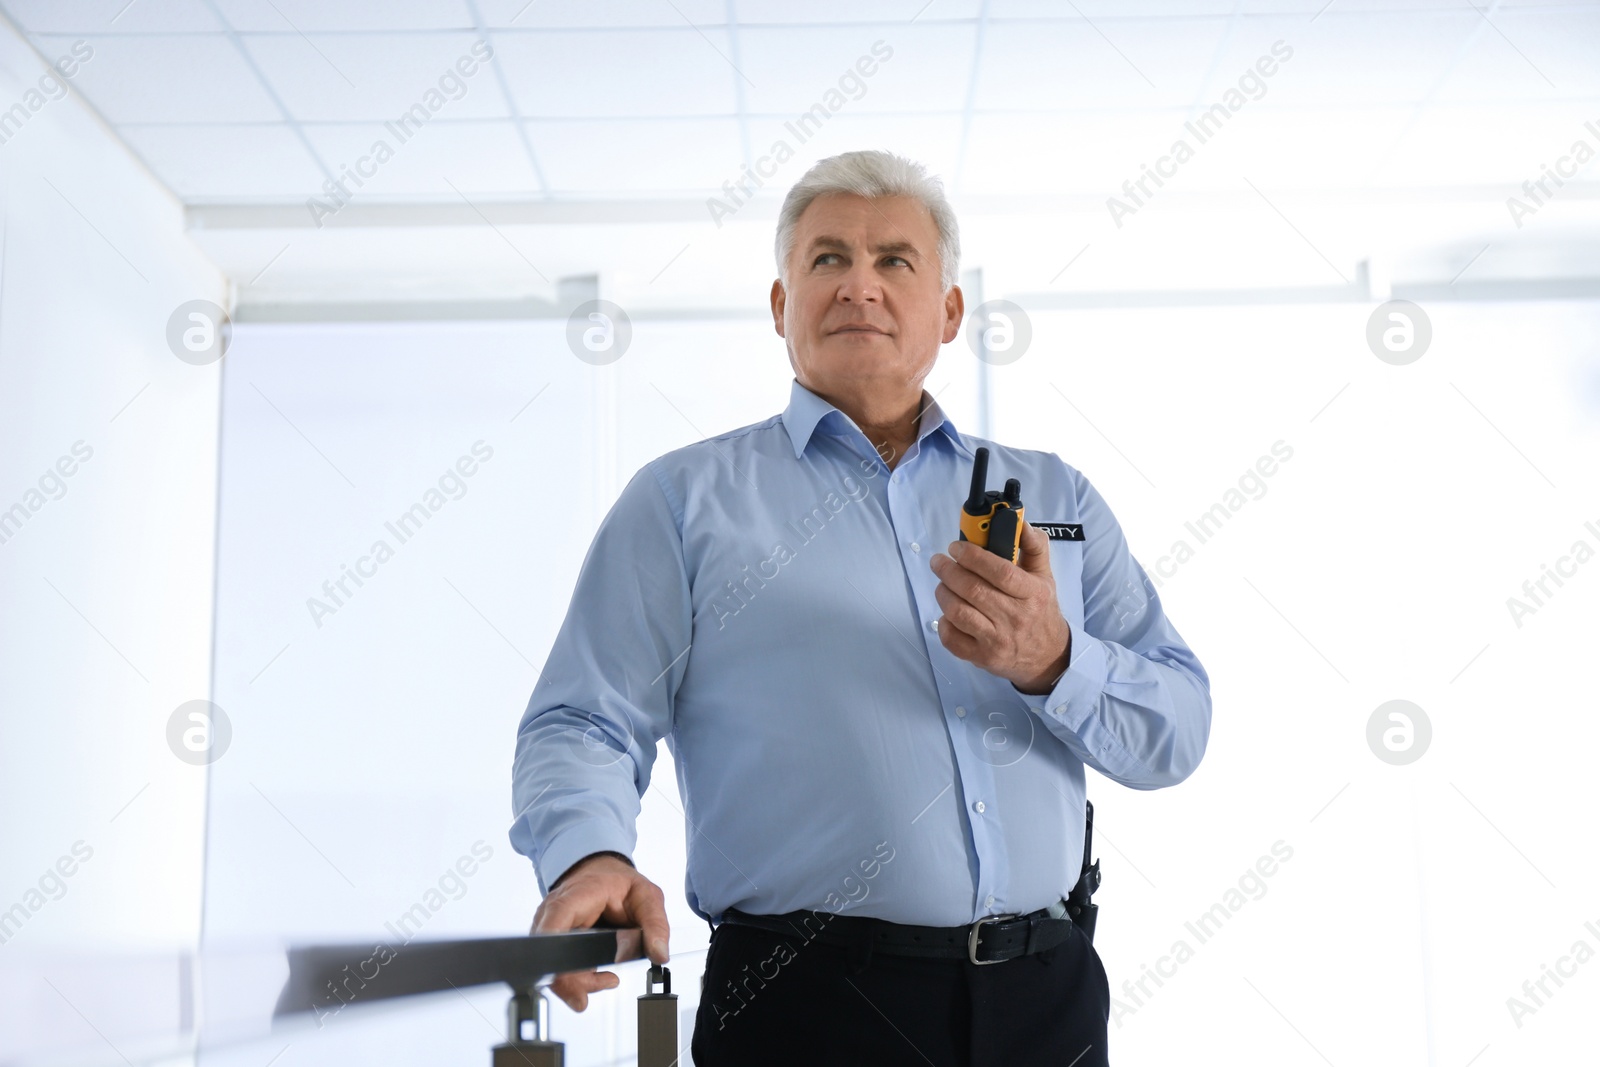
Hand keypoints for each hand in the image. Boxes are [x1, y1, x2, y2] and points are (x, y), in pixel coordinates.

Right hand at [532, 852, 670, 1011]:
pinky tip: (599, 974)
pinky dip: (579, 977)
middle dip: (574, 980)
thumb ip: (656, 924)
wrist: (603, 874)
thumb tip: (660, 953)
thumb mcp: (647, 896)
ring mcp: (551, 929)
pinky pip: (560, 968)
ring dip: (580, 981)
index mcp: (575, 896)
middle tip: (607, 982)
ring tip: (610, 979)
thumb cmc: (619, 882)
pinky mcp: (554, 943)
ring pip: (554, 967)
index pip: (555, 924)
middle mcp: (554, 913)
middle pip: (552, 955)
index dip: (556, 952)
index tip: (569, 979)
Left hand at [930, 522, 1071, 694]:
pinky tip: (948, 612)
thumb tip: (1020, 522)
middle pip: (973, 590)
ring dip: (943, 593)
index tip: (956, 547)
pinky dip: (943, 623)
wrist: (1048, 656)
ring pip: (959, 612)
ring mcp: (997, 641)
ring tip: (943, 583)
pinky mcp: (983, 658)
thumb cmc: (1041, 610)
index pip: (1000, 572)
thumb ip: (1034, 546)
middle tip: (939, 561)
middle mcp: (1015, 617)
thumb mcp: (1045, 577)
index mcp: (1032, 593)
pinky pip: (952, 639)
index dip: (973, 556)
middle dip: (949, 571)